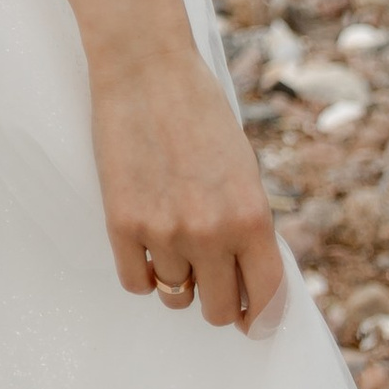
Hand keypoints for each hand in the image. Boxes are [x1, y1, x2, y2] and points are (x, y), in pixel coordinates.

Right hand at [88, 16, 283, 332]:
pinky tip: (146, 244)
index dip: (261, 317)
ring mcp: (164, 231)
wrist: (145, 66)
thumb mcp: (243, 168)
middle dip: (217, 299)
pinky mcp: (122, 224)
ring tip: (174, 244)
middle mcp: (212, 232)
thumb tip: (248, 279)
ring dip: (178, 281)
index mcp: (252, 216)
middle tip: (209, 278)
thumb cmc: (199, 110)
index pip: (266, 299)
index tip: (252, 322)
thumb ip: (248, 224)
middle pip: (218, 309)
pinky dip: (143, 272)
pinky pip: (136, 282)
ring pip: (175, 298)